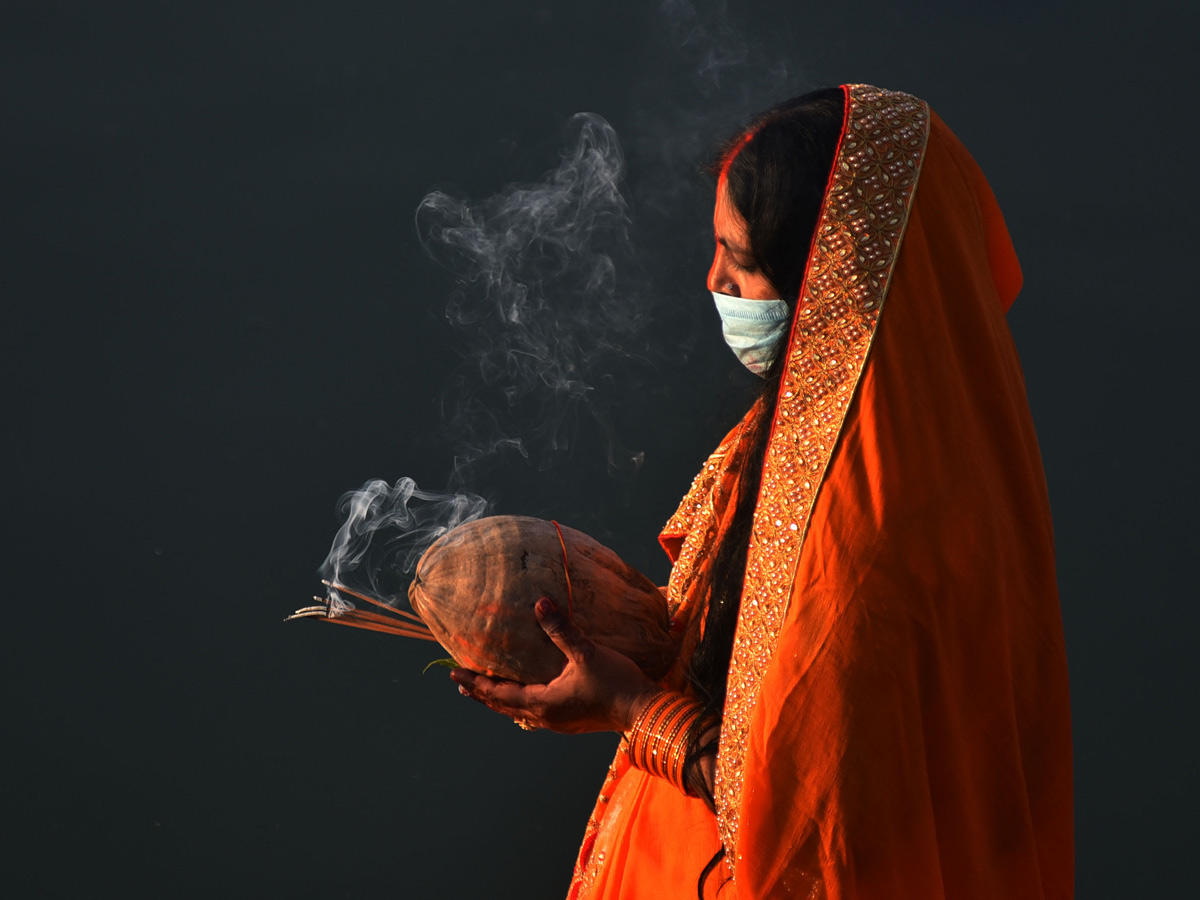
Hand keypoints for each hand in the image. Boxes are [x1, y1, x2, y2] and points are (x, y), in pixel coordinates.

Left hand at [449, 597, 659, 733]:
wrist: (644, 710)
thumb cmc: (615, 683)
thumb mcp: (586, 652)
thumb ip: (561, 629)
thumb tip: (540, 603)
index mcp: (542, 702)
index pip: (497, 693)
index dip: (474, 682)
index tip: (453, 673)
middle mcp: (545, 716)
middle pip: (503, 706)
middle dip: (481, 693)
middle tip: (461, 682)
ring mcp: (558, 722)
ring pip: (518, 712)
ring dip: (499, 700)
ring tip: (486, 691)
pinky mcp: (571, 722)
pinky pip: (534, 713)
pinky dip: (519, 703)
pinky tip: (527, 697)